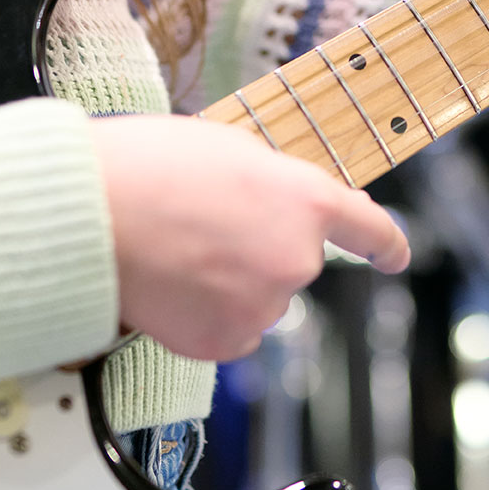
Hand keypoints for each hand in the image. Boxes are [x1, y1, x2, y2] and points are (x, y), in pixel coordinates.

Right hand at [92, 115, 410, 361]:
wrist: (92, 213)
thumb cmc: (150, 166)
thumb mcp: (230, 146)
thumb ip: (272, 182)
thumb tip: (276, 208)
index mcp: (307, 201)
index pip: (368, 228)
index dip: (387, 243)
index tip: (396, 256)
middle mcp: (298, 259)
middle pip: (293, 261)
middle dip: (257, 249)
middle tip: (201, 226)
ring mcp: (263, 307)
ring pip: (256, 298)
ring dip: (228, 283)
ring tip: (175, 250)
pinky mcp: (224, 343)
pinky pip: (227, 333)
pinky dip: (204, 317)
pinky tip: (173, 287)